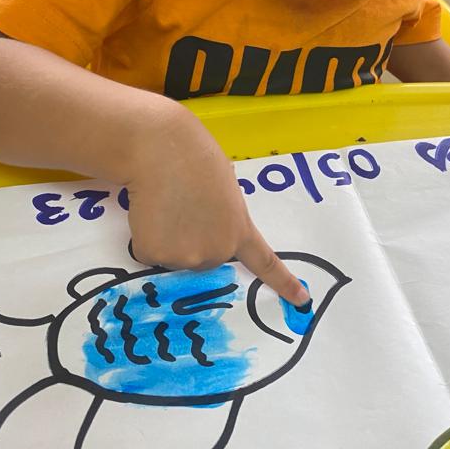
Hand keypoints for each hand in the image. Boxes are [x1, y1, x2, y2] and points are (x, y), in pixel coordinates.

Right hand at [122, 98, 308, 306]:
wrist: (163, 147)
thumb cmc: (194, 155)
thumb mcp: (223, 187)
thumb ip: (222, 214)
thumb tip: (204, 225)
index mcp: (239, 228)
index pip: (265, 262)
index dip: (283, 283)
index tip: (302, 300)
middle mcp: (218, 250)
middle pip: (202, 259)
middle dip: (192, 239)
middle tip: (184, 206)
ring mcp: (187, 256)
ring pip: (173, 257)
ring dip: (167, 237)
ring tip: (167, 202)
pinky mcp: (157, 254)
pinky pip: (150, 252)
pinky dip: (147, 235)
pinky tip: (151, 209)